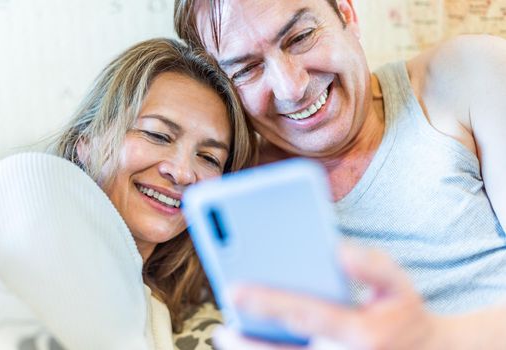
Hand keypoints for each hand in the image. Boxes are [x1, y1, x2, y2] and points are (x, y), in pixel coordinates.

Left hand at [215, 245, 444, 349]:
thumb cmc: (403, 314)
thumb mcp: (399, 285)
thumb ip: (373, 266)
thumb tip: (339, 251)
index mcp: (363, 334)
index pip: (306, 315)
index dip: (268, 302)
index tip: (235, 289)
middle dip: (249, 342)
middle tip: (222, 326)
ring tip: (227, 336)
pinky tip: (250, 345)